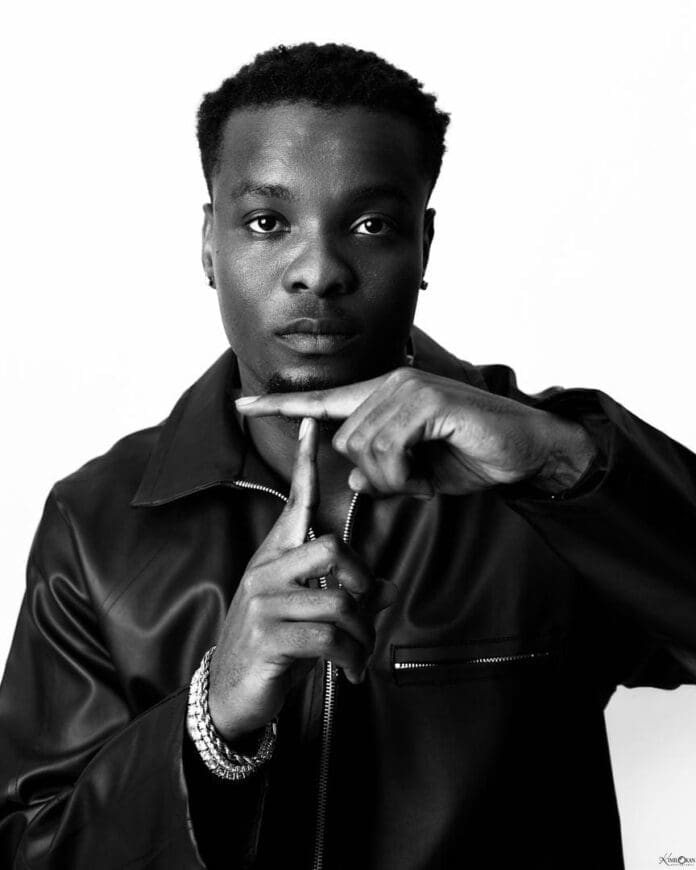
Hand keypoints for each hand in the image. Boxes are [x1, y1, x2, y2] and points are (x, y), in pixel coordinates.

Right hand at [208, 417, 396, 742]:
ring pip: (338, 601)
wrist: (230, 692)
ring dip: (361, 635)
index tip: (311, 423)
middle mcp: (267, 570)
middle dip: (361, 579)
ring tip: (358, 654)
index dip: (303, 462)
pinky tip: (349, 672)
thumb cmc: (273, 645)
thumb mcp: (308, 614)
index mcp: (276, 556)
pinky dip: (351, 659)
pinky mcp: (268, 636)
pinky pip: (329, 638)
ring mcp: (264, 602)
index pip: (294, 500)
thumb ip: (344, 597)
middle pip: (332, 547)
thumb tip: (387, 589)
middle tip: (364, 608)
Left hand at [236, 368, 596, 497]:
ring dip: (393, 477)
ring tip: (425, 476)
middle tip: (412, 481)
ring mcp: (408, 387)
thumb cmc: (475, 457)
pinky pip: (388, 447)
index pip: (324, 400)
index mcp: (385, 397)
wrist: (529, 450)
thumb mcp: (419, 475)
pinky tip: (429, 472)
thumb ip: (382, 473)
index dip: (281, 404)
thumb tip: (351, 478)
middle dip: (373, 474)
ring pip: (362, 446)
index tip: (244, 403)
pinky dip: (405, 474)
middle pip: (343, 438)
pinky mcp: (427, 399)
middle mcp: (391, 383)